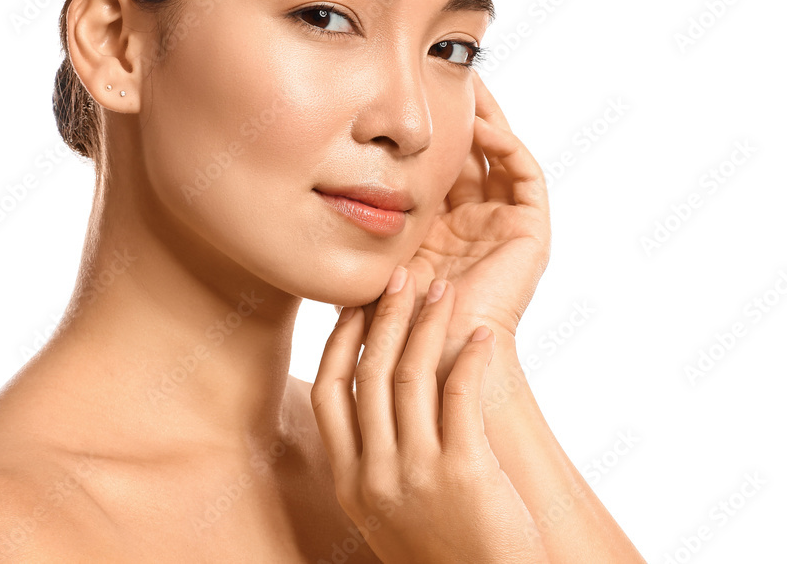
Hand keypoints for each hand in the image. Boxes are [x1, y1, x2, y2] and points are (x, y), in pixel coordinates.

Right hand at [312, 267, 549, 563]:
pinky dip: (470, 358)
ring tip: (442, 290)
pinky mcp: (465, 473)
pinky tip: (481, 335)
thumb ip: (375, 460)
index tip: (356, 303)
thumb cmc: (442, 555)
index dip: (341, 339)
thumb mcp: (386, 513)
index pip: (329, 389)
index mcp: (349, 481)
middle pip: (369, 373)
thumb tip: (376, 398)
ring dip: (427, 325)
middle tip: (401, 275)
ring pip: (411, 376)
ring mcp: (417, 474)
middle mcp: (375, 474)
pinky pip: (460, 396)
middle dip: (385, 316)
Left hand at [347, 70, 550, 347]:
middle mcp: (471, 222)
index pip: (434, 164)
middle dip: (457, 111)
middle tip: (439, 70)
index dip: (423, 130)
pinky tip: (478, 125)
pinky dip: (506, 145)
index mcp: (435, 228)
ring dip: (484, 117)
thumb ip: (354, 226)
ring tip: (464, 81)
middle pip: (469, 151)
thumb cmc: (391, 321)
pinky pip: (524, 175)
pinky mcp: (530, 234)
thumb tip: (306, 187)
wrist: (430, 367)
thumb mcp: (368, 254)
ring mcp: (502, 227)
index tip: (401, 95)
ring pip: (499, 154)